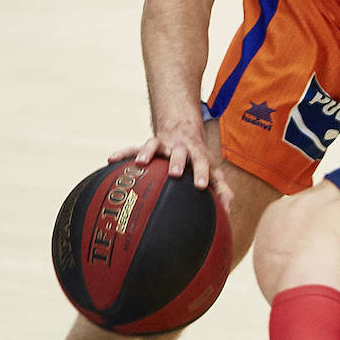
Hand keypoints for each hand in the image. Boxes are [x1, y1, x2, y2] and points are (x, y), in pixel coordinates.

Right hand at [110, 117, 233, 212]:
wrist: (184, 128)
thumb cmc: (198, 157)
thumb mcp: (211, 169)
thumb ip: (220, 188)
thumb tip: (228, 212)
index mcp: (196, 154)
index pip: (202, 162)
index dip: (202, 173)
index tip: (201, 186)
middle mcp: (180, 147)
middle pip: (179, 152)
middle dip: (177, 161)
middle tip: (174, 173)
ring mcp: (163, 145)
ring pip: (155, 145)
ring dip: (148, 152)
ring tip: (140, 162)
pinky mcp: (147, 145)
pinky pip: (133, 147)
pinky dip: (123, 153)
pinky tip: (111, 159)